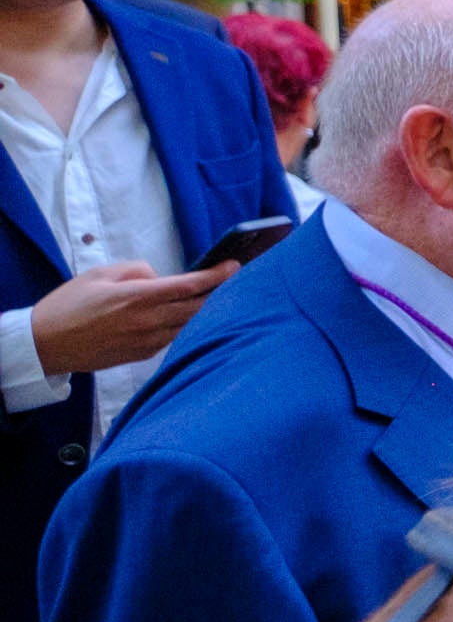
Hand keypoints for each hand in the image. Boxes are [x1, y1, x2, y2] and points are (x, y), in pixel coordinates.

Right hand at [30, 261, 233, 376]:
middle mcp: (148, 321)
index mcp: (138, 297)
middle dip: (221, 294)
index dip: (217, 276)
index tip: (235, 266)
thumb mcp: (100, 274)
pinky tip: (188, 319)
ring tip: (219, 299)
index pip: (190, 286)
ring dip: (207, 314)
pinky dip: (185, 327)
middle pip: (199, 308)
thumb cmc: (69, 305)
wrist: (47, 344)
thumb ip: (137, 270)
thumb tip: (160, 277)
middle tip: (236, 282)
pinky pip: (173, 339)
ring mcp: (148, 341)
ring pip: (190, 326)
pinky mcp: (143, 355)